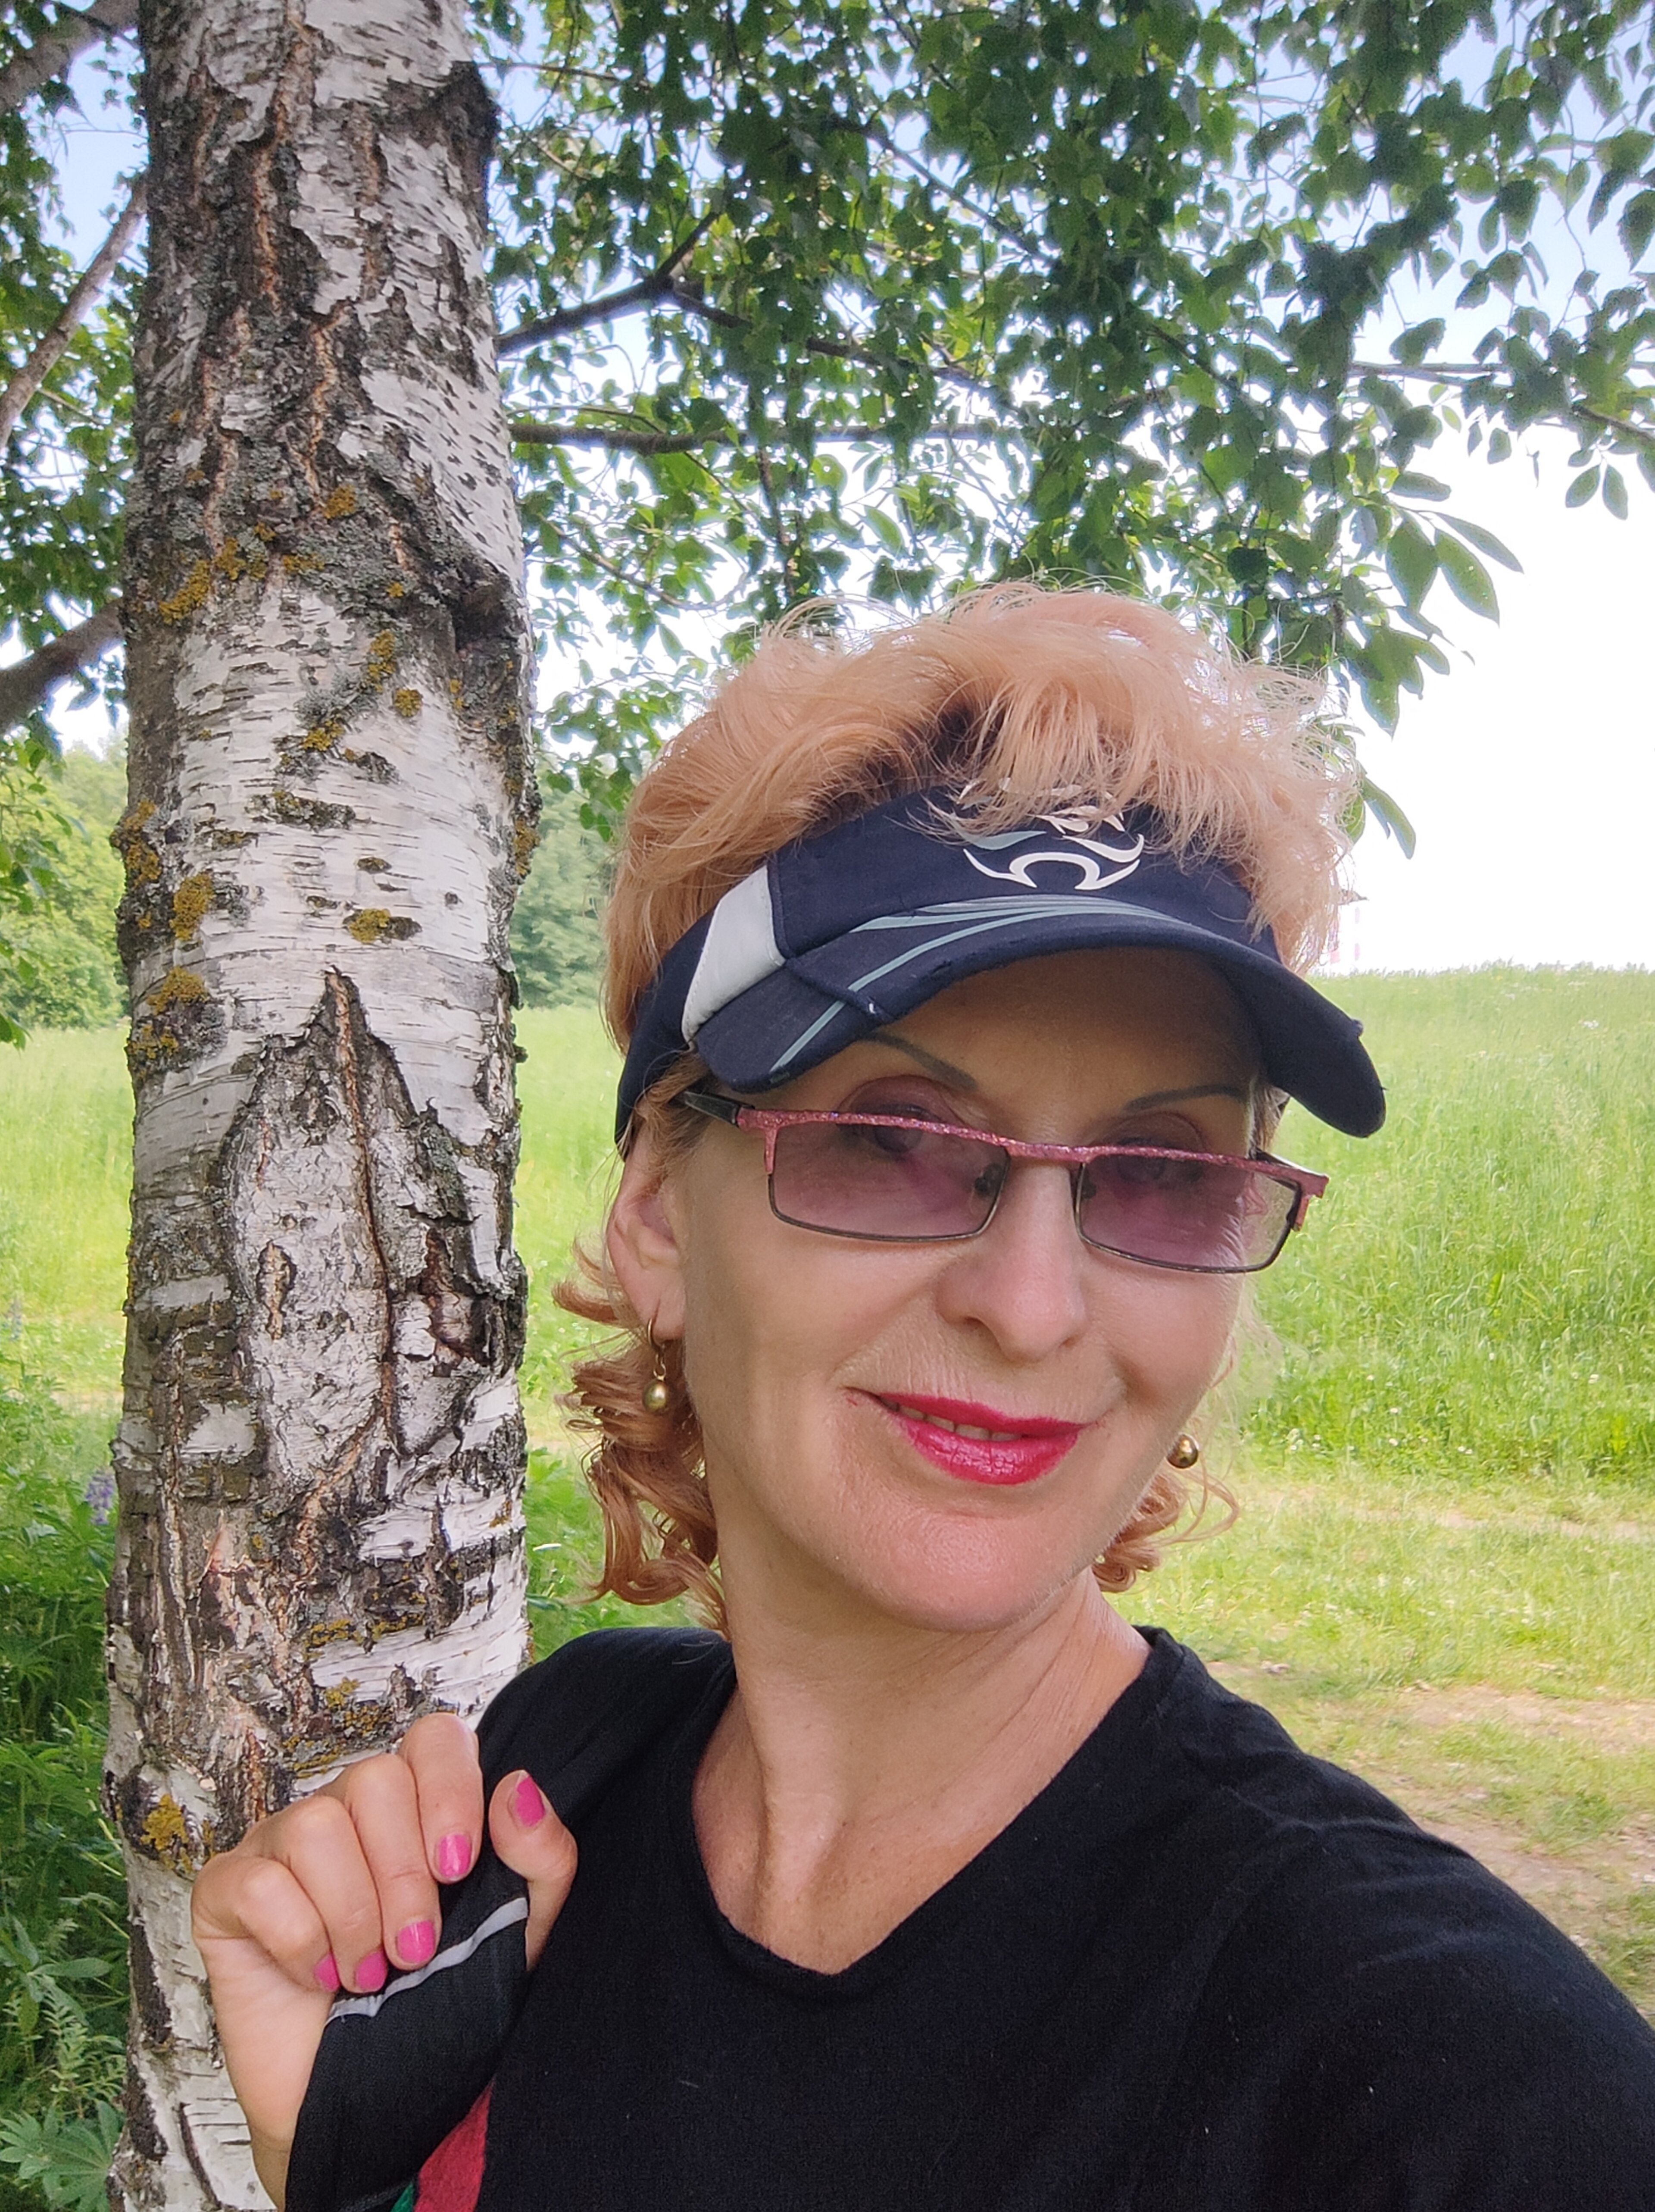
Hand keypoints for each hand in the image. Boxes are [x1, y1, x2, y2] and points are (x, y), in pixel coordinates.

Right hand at [191, 1715, 575, 2208]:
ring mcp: (279, 1844)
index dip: (449, 1790)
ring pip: (314, 1826)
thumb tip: (519, 1784)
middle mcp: (346, 1810)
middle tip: (416, 1951)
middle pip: (374, 1779)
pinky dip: (297, 1938)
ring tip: (369, 1974)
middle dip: (403, 1876)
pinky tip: (316, 1976)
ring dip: (353, 1916)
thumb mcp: (520, 1936)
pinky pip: (256, 1882)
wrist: (375, 2103)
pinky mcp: (225, 1891)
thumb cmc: (443, 2007)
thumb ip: (542, 1861)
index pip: (433, 1737)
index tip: (460, 1867)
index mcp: (417, 1805)